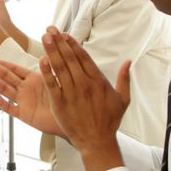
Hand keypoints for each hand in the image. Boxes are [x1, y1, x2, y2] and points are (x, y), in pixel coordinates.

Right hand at [0, 56, 64, 137]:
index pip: (14, 69)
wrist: (74, 119)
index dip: (2, 63)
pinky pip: (10, 108)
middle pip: (6, 77)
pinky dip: (2, 103)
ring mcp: (23, 101)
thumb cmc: (67, 100)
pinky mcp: (24, 114)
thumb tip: (46, 54)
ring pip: (5, 89)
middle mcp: (26, 89)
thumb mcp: (59, 81)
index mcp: (33, 80)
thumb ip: (50, 69)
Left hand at [40, 27, 129, 170]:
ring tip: (45, 37)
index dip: (73, 45)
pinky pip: (52, 84)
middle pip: (70, 59)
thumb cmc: (109, 121)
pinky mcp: (60, 103)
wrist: (97, 141)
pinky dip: (46, 72)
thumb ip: (124, 79)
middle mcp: (85, 85)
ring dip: (52, 51)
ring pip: (60, 68)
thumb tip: (129, 62)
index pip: (84, 58)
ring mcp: (72, 94)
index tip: (65, 34)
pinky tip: (41, 60)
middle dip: (59, 42)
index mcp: (98, 81)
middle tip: (50, 29)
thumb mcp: (122, 99)